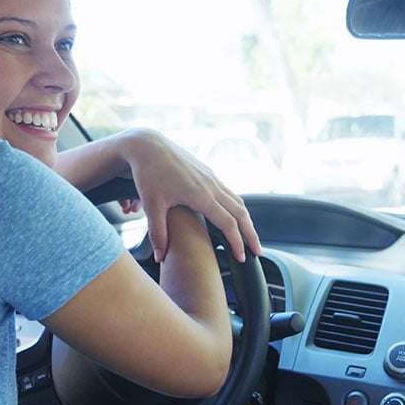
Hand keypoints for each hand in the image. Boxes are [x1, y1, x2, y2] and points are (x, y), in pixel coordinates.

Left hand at [122, 129, 261, 262]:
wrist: (148, 145)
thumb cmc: (148, 173)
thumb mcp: (152, 205)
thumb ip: (158, 233)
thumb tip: (160, 258)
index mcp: (201, 195)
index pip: (227, 223)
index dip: (237, 242)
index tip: (242, 258)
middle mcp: (211, 186)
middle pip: (240, 213)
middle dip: (251, 234)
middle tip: (257, 252)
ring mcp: (211, 178)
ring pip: (237, 201)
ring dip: (246, 221)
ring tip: (249, 237)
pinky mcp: (208, 173)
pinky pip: (229, 193)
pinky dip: (236, 208)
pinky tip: (234, 216)